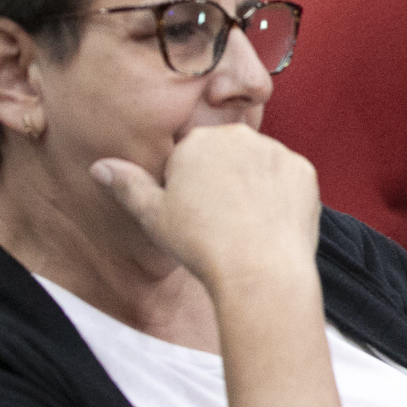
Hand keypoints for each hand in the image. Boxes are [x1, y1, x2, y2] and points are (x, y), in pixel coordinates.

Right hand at [91, 123, 321, 290]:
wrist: (260, 270)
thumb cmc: (201, 245)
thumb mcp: (153, 216)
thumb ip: (127, 185)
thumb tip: (100, 166)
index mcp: (200, 140)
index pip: (189, 158)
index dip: (188, 189)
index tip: (193, 214)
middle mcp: (241, 136)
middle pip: (226, 157)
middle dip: (221, 181)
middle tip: (219, 221)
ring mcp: (278, 152)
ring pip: (258, 167)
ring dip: (252, 188)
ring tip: (245, 225)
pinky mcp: (306, 171)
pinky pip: (288, 181)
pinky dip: (281, 198)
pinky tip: (270, 223)